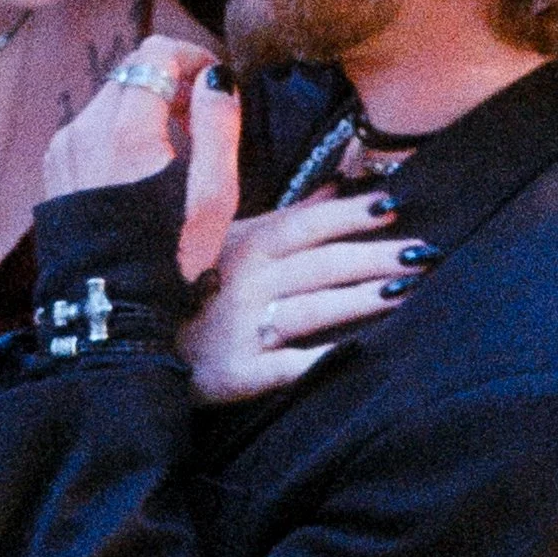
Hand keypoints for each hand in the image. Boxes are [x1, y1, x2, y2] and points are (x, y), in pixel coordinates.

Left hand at [39, 36, 241, 282]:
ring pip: (110, 99)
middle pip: (131, 72)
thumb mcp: (213, 196)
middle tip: (199, 118)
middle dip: (170, 82)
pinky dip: (118, 132)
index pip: (155, 54)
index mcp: (127, 131)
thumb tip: (216, 77)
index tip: (213, 82)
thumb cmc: (169, 256)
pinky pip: (90, 128)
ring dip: (144, 108)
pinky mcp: (54, 168)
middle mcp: (85, 129)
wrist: (109, 308)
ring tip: (172, 150)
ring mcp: (64, 148)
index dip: (192, 56)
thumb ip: (218, 126)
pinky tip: (138, 170)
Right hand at [182, 192, 422, 403]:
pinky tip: (355, 356)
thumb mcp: (230, 241)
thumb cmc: (192, 289)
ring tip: (403, 293)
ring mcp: (242, 327)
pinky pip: (285, 368)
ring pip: (311, 308)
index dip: (351, 214)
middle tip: (425, 253)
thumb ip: (288, 215)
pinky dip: (318, 362)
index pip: (308, 224)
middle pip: (321, 264)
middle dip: (374, 256)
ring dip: (358, 299)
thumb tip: (340, 184)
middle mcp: (246, 282)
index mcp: (247, 245)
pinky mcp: (237, 372)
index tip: (394, 205)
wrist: (132, 345)